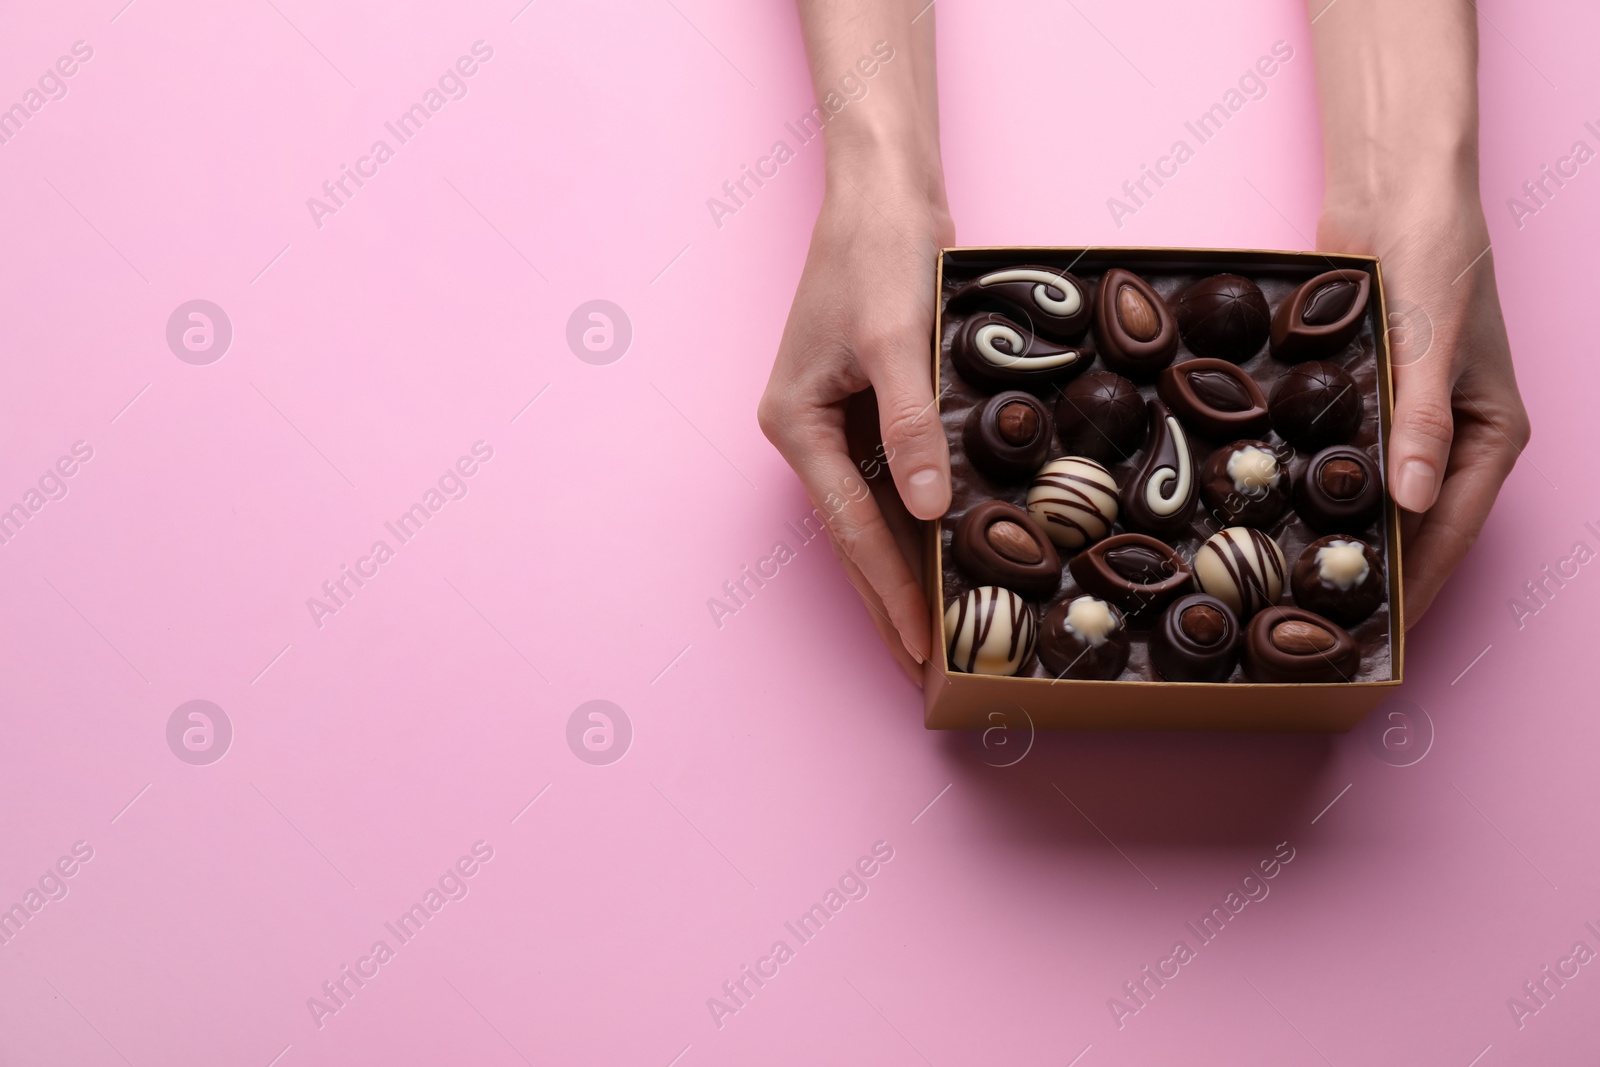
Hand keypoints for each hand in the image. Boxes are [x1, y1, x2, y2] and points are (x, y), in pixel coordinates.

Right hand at [759, 175, 954, 684]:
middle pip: (856, 535)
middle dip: (891, 599)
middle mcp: (811, 432)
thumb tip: (930, 512)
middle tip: (926, 667)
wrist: (884, 190)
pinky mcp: (872, 406)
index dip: (889, 591)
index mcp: (796, 425)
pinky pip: (897, 478)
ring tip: (941, 629)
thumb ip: (911, 428)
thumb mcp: (898, 340)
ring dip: (908, 567)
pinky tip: (953, 553)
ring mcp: (840, 421)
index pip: (851, 529)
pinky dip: (924, 518)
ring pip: (877, 514)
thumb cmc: (879, 254)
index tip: (919, 647)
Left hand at [1318, 194, 1530, 624]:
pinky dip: (1318, 487)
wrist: (1395, 191)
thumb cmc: (1435, 255)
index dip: (1416, 585)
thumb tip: (1412, 503)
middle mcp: (1454, 439)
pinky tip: (1275, 517)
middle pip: (1413, 527)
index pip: (1452, 532)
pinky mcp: (1365, 401)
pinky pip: (1342, 460)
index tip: (1378, 633)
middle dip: (1372, 572)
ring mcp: (1407, 422)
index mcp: (1492, 436)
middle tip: (1315, 623)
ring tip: (1288, 586)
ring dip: (1339, 536)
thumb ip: (1422, 422)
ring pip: (1373, 499)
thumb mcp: (1430, 341)